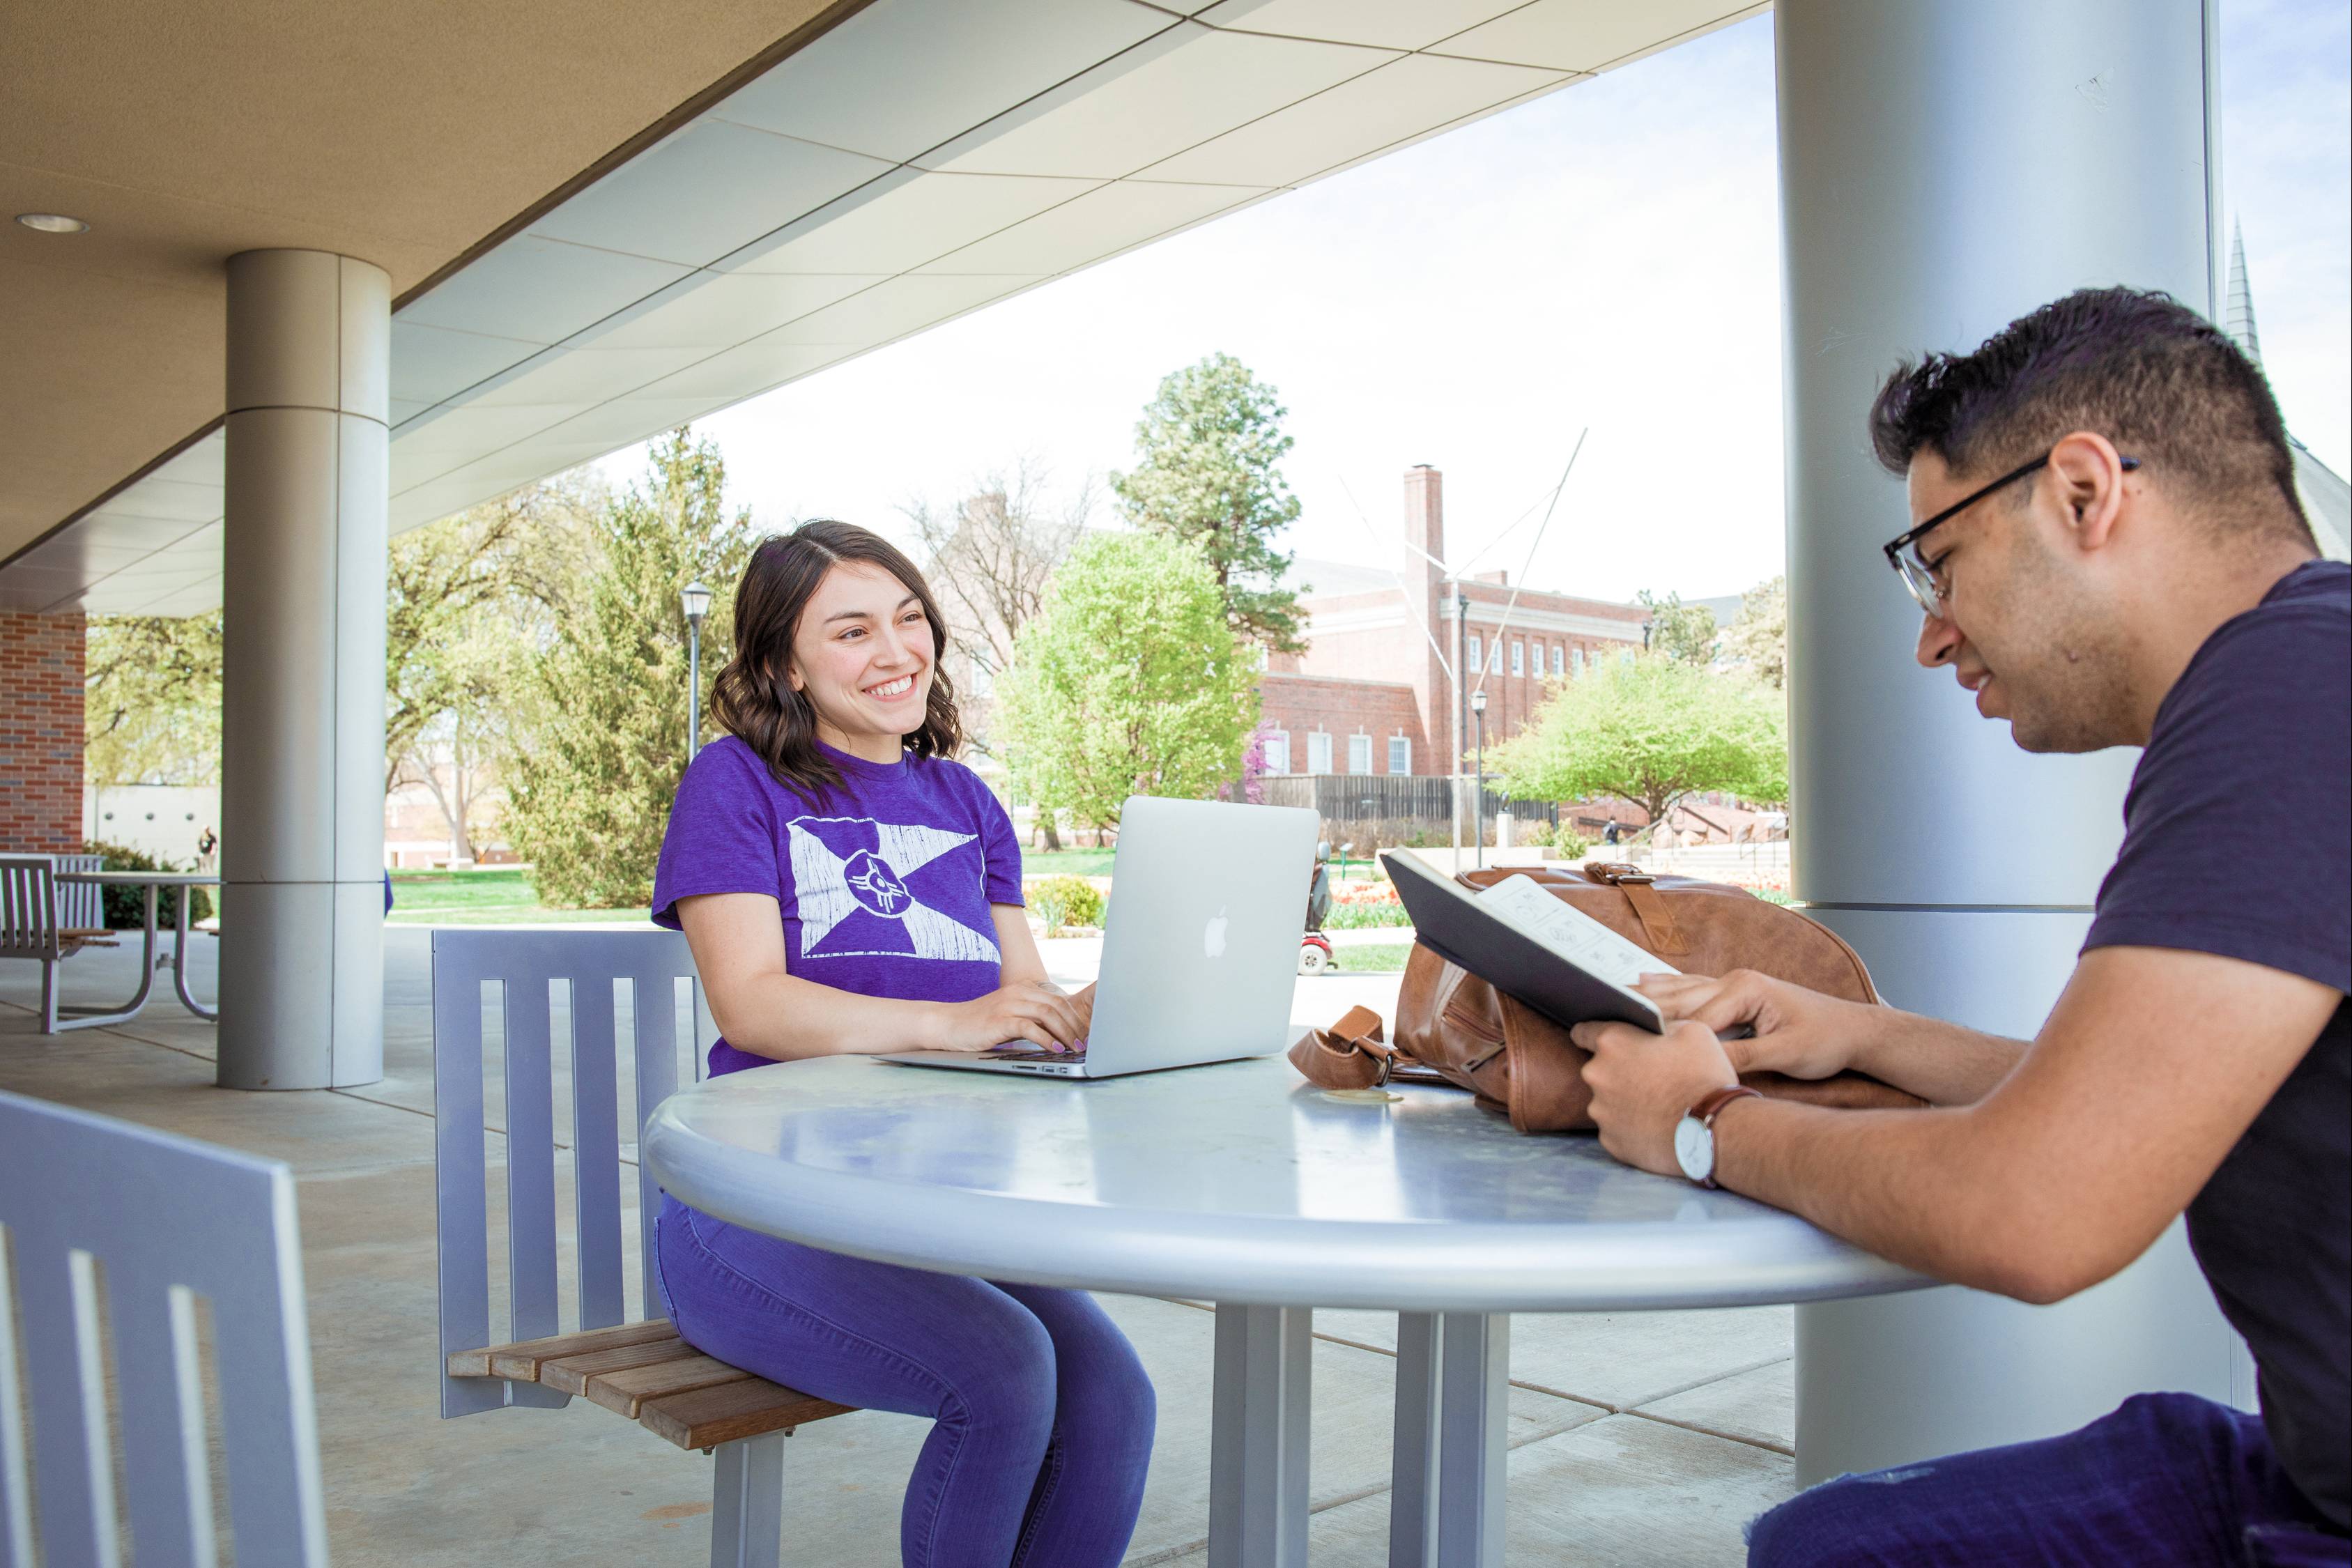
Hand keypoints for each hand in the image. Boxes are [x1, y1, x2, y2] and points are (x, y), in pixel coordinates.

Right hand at [931, 980, 1089, 1053]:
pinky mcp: (1000, 1020)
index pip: (1058, 1000)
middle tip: (1085, 1043)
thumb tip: (1062, 1033)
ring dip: (1065, 1033)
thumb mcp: (1010, 1015)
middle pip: (1057, 1005)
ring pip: (1047, 1014)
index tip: (1086, 1033)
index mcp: (1023, 989)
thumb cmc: (981, 1024)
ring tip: (1075, 1048)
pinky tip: (1055, 1049)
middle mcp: (1018, 992)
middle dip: (1075, 1026)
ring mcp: (1008, 1004)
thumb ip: (1032, 1018)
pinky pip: (1030, 1027)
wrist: (948, 1024)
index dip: (1076, 1017)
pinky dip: (1046, 1039)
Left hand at [1571, 1017, 1741, 1176]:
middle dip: (1617, 1071)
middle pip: (1598, 1069)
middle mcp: (1597, 1076)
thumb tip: (1655, 1032)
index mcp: (1612, 1043)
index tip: (1600, 1040)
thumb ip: (1662, 1025)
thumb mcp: (1693, 1030)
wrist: (1716, 1129)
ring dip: (1623, 1101)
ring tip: (1655, 1105)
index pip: (1583, 1031)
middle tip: (1648, 1077)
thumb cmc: (1704, 1076)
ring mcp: (1601, 1111)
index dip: (1591, 1034)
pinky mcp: (1610, 1141)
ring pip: (1606, 1101)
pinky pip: (1615, 1129)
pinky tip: (1654, 1126)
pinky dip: (1630, 1127)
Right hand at [1632, 969, 1869, 1081]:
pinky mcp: (1737, 992)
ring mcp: (1735, 983)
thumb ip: (1743, 1057)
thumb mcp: (1786, 1054)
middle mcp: (1736, 981)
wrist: (1856, 1030)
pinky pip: (1693, 989)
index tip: (1632, 1043)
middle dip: (1642, 1005)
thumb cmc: (1825, 1041)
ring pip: (1682, 988)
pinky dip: (1667, 990)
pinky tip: (1644, 986)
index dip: (1663, 1031)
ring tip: (1611, 995)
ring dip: (1648, 993)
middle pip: (1680, 995)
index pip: (1695, 1015)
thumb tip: (1703, 1065)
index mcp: (1746, 989)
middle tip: (1603, 1011)